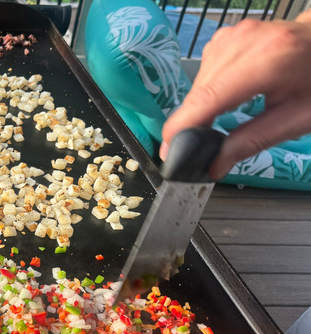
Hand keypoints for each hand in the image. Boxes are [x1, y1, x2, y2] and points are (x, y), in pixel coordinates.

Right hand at [160, 10, 310, 179]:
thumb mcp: (298, 118)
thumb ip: (254, 141)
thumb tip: (215, 166)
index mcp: (268, 60)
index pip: (210, 98)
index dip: (183, 127)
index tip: (168, 151)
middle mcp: (244, 41)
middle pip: (200, 91)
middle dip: (192, 123)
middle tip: (194, 150)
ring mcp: (233, 35)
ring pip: (198, 82)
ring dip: (200, 107)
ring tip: (216, 124)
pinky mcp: (226, 36)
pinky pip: (204, 71)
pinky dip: (207, 91)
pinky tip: (223, 100)